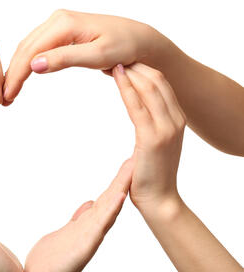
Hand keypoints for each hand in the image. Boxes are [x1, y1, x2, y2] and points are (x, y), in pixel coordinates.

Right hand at [3, 9, 166, 104]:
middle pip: (25, 49)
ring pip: (28, 49)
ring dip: (17, 70)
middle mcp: (57, 20)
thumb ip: (65, 58)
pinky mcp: (61, 34)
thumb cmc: (124, 46)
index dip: (16, 75)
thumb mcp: (97, 56)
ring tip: (9, 91)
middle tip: (3, 98)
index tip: (7, 94)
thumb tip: (34, 65)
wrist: (139, 40)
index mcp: (63, 24)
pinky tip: (22, 77)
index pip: (31, 52)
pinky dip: (28, 64)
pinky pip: (38, 48)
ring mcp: (58, 26)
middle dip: (12, 74)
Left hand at [25, 160, 132, 271]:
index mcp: (88, 224)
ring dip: (121, 186)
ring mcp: (91, 235)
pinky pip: (101, 223)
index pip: (106, 197)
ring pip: (110, 206)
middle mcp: (93, 228)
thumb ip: (80, 218)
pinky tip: (120, 195)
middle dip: (124, 177)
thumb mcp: (67, 231)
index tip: (129, 161)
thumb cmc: (52, 261)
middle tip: (138, 156)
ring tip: (133, 167)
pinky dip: (111, 209)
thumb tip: (88, 205)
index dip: (118, 179)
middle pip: (111, 198)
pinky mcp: (85, 245)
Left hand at [113, 63, 185, 213]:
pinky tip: (116, 75)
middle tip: (115, 54)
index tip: (124, 59)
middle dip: (136, 64)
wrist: (159, 200)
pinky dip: (126, 87)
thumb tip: (137, 113)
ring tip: (112, 59)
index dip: (142, 68)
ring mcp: (167, 128)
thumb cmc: (151, 174)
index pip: (161, 84)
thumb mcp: (154, 144)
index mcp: (177, 119)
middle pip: (157, 80)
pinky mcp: (152, 137)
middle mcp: (176, 119)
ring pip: (150, 87)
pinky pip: (137, 105)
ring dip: (130, 71)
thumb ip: (150, 125)